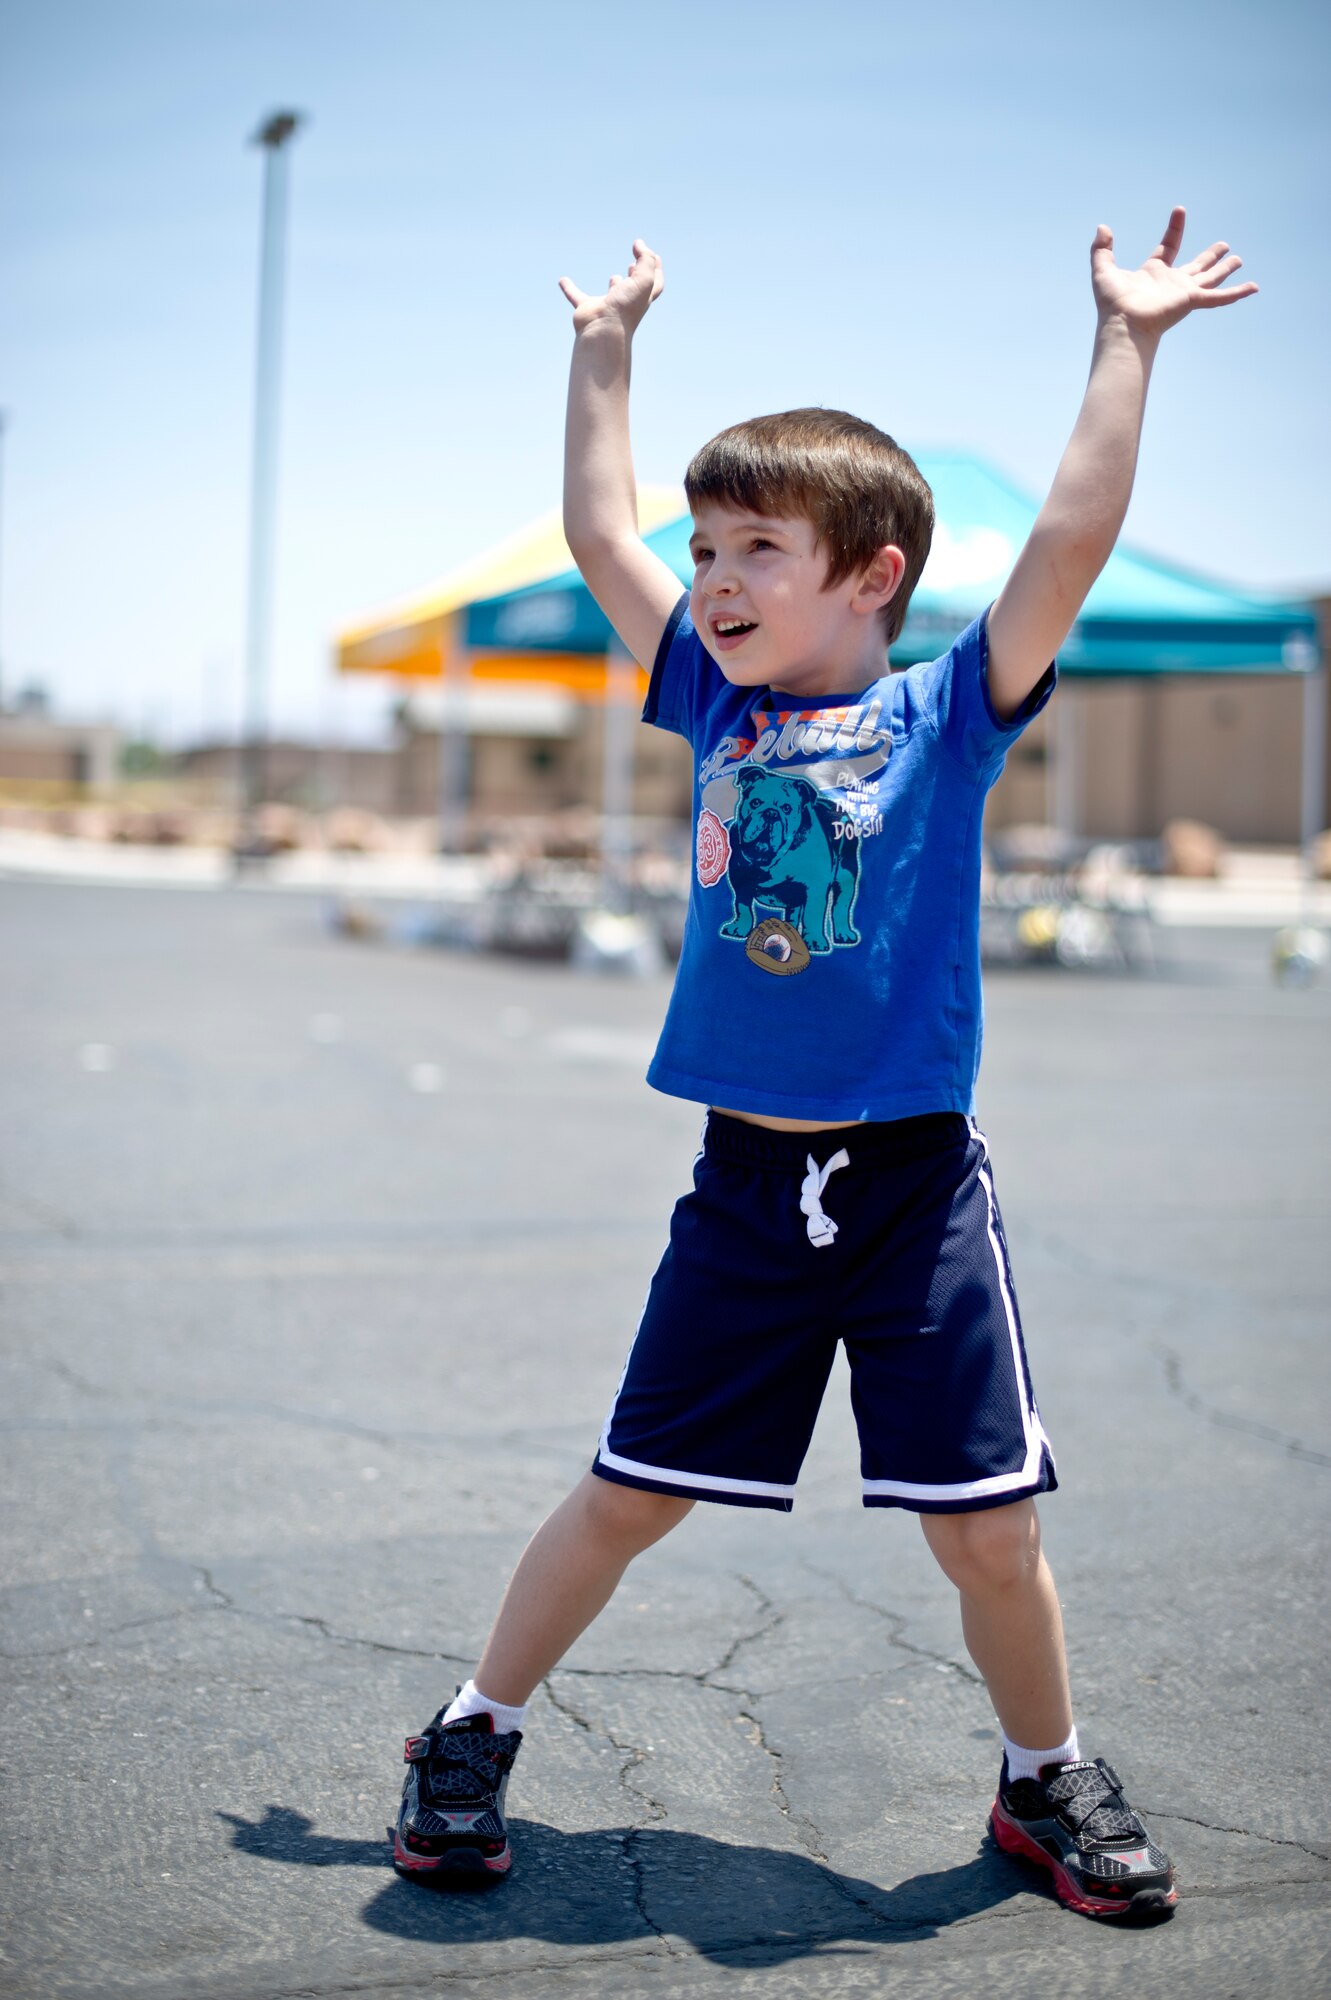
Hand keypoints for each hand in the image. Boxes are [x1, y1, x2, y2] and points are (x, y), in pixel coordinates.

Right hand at [558, 239, 662, 336]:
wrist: (603, 331)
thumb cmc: (625, 307)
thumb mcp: (644, 278)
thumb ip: (645, 259)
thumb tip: (639, 244)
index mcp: (642, 297)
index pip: (654, 283)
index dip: (657, 269)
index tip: (654, 255)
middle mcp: (626, 302)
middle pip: (635, 290)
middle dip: (636, 277)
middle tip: (633, 265)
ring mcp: (607, 307)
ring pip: (611, 295)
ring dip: (614, 286)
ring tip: (614, 277)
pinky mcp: (587, 309)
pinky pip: (576, 297)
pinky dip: (569, 289)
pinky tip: (562, 281)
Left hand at [1091, 206, 1257, 339]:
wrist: (1123, 324)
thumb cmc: (1112, 303)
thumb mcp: (1103, 269)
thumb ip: (1101, 249)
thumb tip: (1102, 227)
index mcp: (1154, 273)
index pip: (1169, 246)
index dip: (1175, 229)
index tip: (1180, 210)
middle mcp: (1172, 283)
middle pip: (1196, 266)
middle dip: (1210, 256)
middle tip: (1224, 246)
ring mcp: (1184, 292)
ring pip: (1211, 278)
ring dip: (1225, 269)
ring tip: (1239, 260)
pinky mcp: (1192, 300)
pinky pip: (1220, 297)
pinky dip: (1238, 293)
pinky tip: (1254, 287)